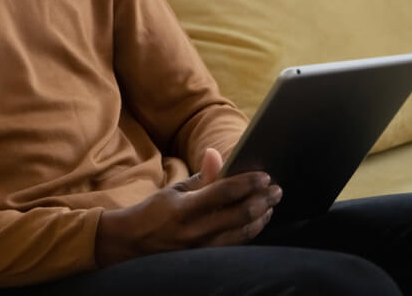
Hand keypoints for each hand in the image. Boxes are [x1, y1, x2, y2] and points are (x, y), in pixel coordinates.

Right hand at [94, 148, 281, 266]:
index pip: (223, 193)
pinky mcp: (208, 258)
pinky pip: (236, 244)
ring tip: (271, 203)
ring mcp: (203, 249)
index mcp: (184, 209)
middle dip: (262, 200)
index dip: (247, 183)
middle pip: (239, 215)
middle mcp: (195, 231)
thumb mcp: (174, 190)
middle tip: (276, 189)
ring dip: (261, 216)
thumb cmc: (156, 212)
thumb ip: (202, 176)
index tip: (264, 176)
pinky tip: (259, 220)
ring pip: (243, 233)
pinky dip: (251, 230)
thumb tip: (217, 153)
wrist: (135, 243)